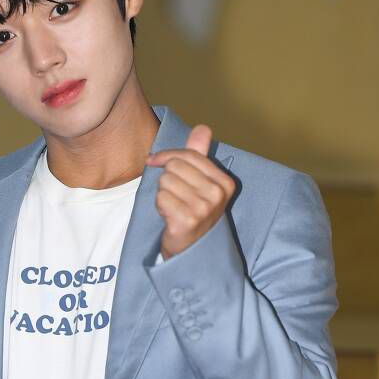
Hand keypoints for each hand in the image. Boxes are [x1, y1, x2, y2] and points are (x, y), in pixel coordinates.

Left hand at [145, 124, 234, 259]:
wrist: (191, 251)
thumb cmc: (193, 213)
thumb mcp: (200, 183)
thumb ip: (199, 155)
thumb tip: (203, 127)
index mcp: (224, 183)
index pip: (189, 155)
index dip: (166, 156)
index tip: (154, 161)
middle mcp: (217, 195)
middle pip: (175, 166)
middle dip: (167, 179)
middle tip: (174, 195)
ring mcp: (203, 209)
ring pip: (166, 181)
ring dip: (163, 193)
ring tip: (173, 206)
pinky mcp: (187, 221)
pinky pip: (161, 198)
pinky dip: (160, 206)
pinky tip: (169, 216)